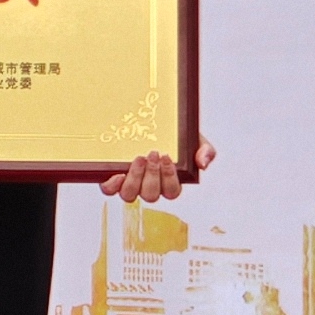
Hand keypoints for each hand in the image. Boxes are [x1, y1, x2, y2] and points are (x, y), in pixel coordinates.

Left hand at [99, 135, 215, 203]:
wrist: (151, 119)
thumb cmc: (175, 135)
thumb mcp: (194, 139)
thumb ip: (205, 150)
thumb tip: (203, 163)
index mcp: (170, 182)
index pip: (172, 192)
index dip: (169, 178)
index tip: (167, 157)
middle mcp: (149, 187)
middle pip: (151, 195)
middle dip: (152, 175)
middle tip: (153, 153)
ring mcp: (130, 183)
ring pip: (130, 195)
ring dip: (135, 178)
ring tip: (138, 158)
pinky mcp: (113, 177)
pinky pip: (109, 190)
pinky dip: (111, 185)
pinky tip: (117, 173)